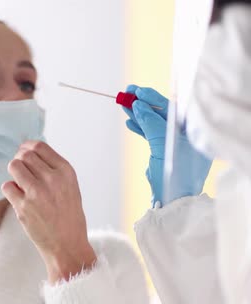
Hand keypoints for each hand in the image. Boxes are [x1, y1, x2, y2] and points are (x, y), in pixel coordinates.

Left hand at [2, 141, 95, 283]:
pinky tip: (19, 198)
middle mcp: (52, 179)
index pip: (39, 146)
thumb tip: (28, 150)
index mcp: (66, 172)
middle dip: (20, 161)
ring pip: (13, 166)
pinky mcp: (23, 207)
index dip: (27, 147)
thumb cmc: (68, 215)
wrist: (68, 245)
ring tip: (21, 184)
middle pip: (24, 155)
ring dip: (14, 174)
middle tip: (22, 171)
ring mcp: (36, 193)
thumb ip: (53, 169)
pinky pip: (7, 186)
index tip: (23, 152)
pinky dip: (10, 190)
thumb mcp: (70, 186)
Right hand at [122, 85, 211, 205]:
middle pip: (163, 113)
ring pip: (155, 122)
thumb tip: (139, 105)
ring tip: (124, 105)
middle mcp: (186, 133)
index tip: (138, 91)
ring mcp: (176, 142)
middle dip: (144, 103)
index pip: (173, 107)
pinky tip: (129, 122)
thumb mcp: (162, 145)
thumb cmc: (175, 173)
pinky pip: (152, 134)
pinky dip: (141, 127)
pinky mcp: (166, 151)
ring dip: (139, 114)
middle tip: (127, 93)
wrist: (173, 199)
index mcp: (193, 130)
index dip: (154, 97)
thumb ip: (151, 123)